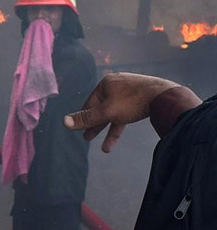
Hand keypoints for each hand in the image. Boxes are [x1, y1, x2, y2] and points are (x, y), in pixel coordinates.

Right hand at [64, 72, 180, 152]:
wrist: (165, 97)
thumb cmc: (132, 102)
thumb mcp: (106, 112)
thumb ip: (85, 119)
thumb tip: (64, 122)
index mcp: (107, 83)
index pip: (90, 102)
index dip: (85, 117)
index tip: (81, 130)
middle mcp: (118, 84)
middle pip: (102, 107)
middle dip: (96, 125)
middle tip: (88, 138)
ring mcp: (132, 90)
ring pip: (116, 112)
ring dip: (110, 129)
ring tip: (105, 146)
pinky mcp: (143, 97)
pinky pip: (128, 112)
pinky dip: (123, 124)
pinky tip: (119, 134)